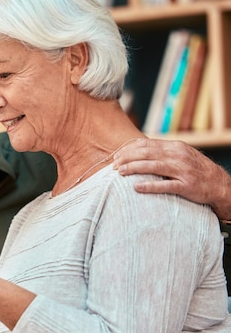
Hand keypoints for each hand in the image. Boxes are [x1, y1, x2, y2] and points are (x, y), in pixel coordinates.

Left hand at [113, 138, 230, 218]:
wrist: (219, 184)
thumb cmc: (194, 169)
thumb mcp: (179, 155)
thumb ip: (161, 152)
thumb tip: (136, 149)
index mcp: (174, 147)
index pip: (146, 144)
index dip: (128, 149)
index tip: (115, 155)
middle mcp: (178, 156)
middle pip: (147, 153)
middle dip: (127, 158)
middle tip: (112, 165)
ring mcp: (182, 171)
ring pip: (153, 167)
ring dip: (134, 168)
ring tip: (120, 172)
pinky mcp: (186, 186)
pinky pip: (165, 186)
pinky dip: (150, 186)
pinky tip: (137, 187)